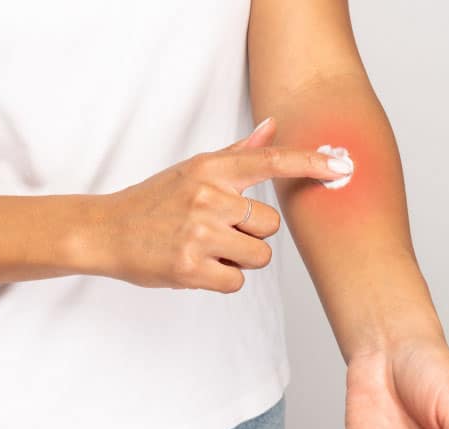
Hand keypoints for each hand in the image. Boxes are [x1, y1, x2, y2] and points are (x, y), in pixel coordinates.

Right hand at [86, 117, 350, 292]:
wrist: (106, 231)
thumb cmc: (154, 201)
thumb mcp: (193, 170)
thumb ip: (239, 153)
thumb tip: (274, 127)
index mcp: (211, 170)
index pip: (270, 162)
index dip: (310, 163)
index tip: (342, 164)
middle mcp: (207, 197)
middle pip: (270, 225)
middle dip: (251, 234)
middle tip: (216, 231)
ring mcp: (198, 232)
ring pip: (258, 256)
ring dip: (238, 259)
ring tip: (205, 248)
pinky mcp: (190, 267)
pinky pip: (236, 281)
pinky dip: (221, 279)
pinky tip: (196, 266)